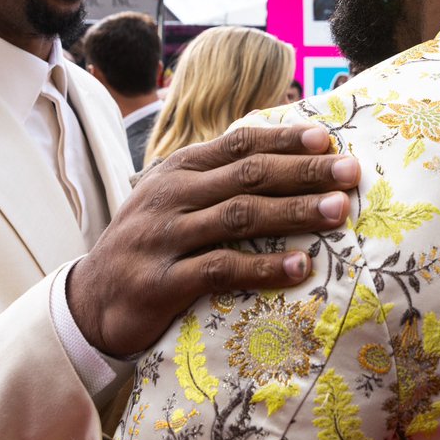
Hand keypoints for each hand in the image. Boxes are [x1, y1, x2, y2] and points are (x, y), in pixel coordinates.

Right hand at [68, 123, 359, 356]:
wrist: (89, 299)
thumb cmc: (147, 243)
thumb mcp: (170, 197)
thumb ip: (214, 177)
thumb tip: (280, 157)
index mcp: (178, 169)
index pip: (238, 144)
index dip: (284, 139)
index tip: (327, 139)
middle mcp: (171, 195)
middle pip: (248, 175)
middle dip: (304, 172)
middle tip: (350, 172)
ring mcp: (164, 237)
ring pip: (240, 216)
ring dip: (294, 212)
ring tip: (338, 212)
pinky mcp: (162, 282)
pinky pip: (222, 270)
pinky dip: (264, 268)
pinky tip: (301, 268)